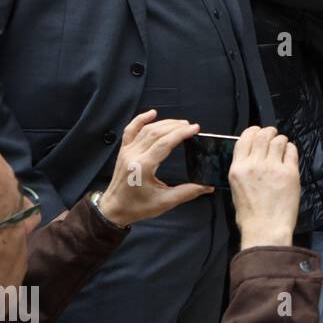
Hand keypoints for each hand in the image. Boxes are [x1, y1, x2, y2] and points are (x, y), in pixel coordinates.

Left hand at [97, 111, 213, 226]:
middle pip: (156, 133)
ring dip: (164, 123)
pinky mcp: (123, 151)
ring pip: (146, 129)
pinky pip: (131, 130)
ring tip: (180, 123)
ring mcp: (127, 151)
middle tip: (191, 126)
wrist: (114, 209)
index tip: (194, 129)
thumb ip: (188, 192)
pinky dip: (140, 119)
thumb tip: (207, 186)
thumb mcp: (165, 202)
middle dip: (176, 126)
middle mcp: (133, 156)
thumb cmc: (137, 207)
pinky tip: (151, 113)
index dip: (181, 133)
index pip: (165, 143)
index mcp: (143, 167)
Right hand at [229, 126, 300, 248]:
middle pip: (263, 135)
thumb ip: (243, 170)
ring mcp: (273, 168)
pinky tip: (289, 155)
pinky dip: (291, 149)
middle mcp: (254, 165)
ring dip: (281, 140)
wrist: (266, 230)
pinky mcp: (290, 173)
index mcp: (238, 169)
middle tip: (273, 135)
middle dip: (269, 132)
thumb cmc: (250, 215)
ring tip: (282, 147)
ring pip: (279, 140)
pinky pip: (291, 151)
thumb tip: (252, 157)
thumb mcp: (236, 189)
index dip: (253, 131)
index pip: (244, 138)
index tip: (258, 132)